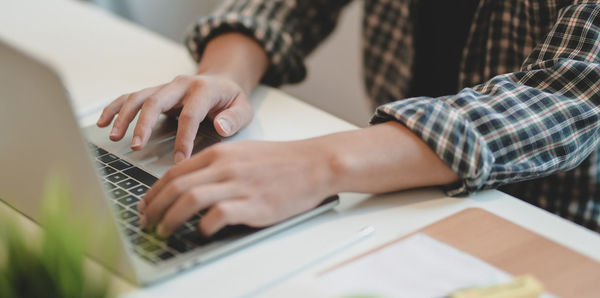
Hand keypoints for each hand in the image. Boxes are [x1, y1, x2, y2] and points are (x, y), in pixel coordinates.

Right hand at [96, 74, 252, 162]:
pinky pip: (131, 97)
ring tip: (114, 137)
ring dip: (124, 116)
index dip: (184, 138)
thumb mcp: (244, 108)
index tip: (180, 160)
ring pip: (139, 97)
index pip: (190, 115)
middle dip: (144, 124)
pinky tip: (103, 122)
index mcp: (203, 89)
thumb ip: (234, 118)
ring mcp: (165, 87)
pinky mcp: (155, 92)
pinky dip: (115, 108)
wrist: (223, 81)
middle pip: (156, 101)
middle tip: (137, 147)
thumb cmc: (231, 100)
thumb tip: (221, 127)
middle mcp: (181, 85)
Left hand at [137, 140, 336, 237]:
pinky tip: (201, 232)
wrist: (313, 164)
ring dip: (169, 219)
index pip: (174, 173)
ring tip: (163, 231)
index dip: (153, 192)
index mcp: (219, 154)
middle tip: (146, 222)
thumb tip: (190, 185)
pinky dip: (203, 226)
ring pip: (189, 200)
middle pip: (176, 187)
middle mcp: (224, 167)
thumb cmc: (280, 161)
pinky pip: (218, 215)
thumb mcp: (242, 154)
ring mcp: (238, 185)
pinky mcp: (253, 204)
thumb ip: (215, 166)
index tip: (145, 205)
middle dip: (154, 207)